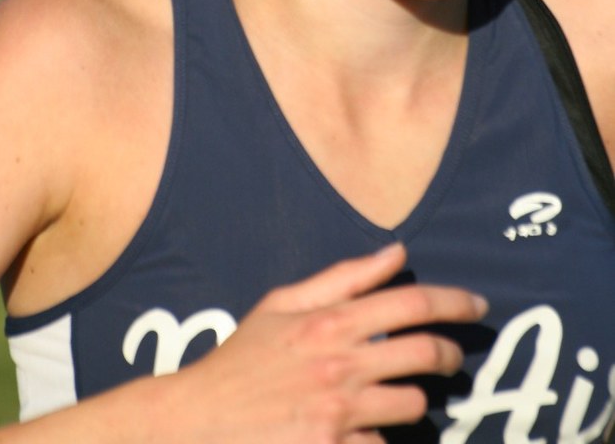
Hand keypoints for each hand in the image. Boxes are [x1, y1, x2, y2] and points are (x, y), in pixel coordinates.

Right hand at [171, 243, 486, 442]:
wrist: (200, 421)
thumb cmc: (242, 359)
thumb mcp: (282, 304)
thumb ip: (344, 277)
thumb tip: (396, 252)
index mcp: (330, 322)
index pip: (411, 303)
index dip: (454, 302)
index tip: (477, 305)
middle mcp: (341, 365)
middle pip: (425, 353)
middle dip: (450, 353)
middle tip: (453, 357)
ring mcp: (340, 414)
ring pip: (414, 405)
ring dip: (415, 399)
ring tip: (398, 394)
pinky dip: (380, 437)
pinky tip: (363, 430)